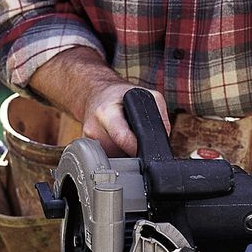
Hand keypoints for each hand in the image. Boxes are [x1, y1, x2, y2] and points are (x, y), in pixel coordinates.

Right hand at [28, 47, 169, 155]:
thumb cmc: (120, 96)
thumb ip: (158, 113)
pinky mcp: (87, 148)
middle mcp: (93, 128)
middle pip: (120, 152)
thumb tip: (164, 136)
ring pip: (114, 158)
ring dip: (124, 152)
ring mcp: (88, 140)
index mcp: (105, 112)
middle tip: (137, 138)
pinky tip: (117, 141)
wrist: (94, 94)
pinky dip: (116, 152)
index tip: (146, 150)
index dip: (137, 147)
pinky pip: (107, 158)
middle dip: (133, 150)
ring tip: (125, 137)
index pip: (122, 138)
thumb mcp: (145, 95)